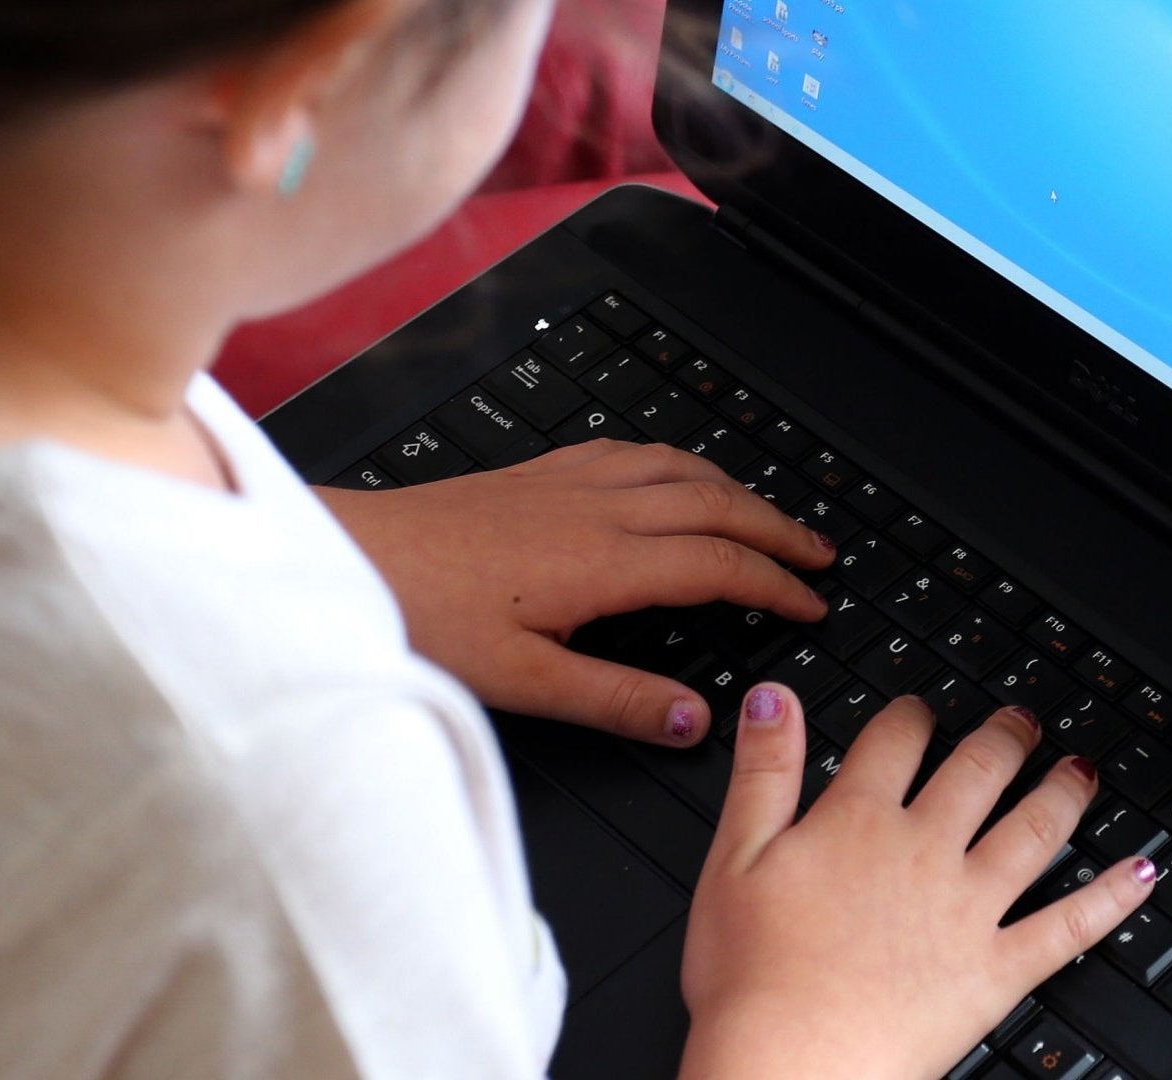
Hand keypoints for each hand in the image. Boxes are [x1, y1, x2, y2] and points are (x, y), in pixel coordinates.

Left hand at [318, 440, 833, 744]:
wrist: (351, 555)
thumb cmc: (422, 616)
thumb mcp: (521, 681)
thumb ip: (615, 700)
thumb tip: (694, 720)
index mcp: (602, 561)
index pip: (719, 564)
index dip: (775, 584)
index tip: (811, 603)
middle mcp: (596, 508)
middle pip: (717, 503)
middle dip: (778, 527)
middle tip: (820, 553)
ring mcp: (568, 481)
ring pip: (680, 468)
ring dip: (736, 488)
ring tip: (768, 514)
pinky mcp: (539, 471)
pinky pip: (633, 450)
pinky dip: (679, 461)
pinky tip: (675, 473)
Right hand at [679, 689, 1156, 1079]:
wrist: (792, 1066)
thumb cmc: (753, 977)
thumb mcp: (733, 858)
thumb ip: (763, 772)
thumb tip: (775, 698)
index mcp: (858, 821)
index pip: (896, 740)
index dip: (912, 714)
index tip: (922, 709)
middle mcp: (924, 852)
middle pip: (978, 771)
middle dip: (1005, 737)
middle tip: (1024, 721)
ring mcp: (968, 909)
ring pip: (1033, 831)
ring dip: (1064, 792)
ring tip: (1082, 769)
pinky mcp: (997, 971)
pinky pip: (1069, 926)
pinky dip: (1111, 897)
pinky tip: (1140, 872)